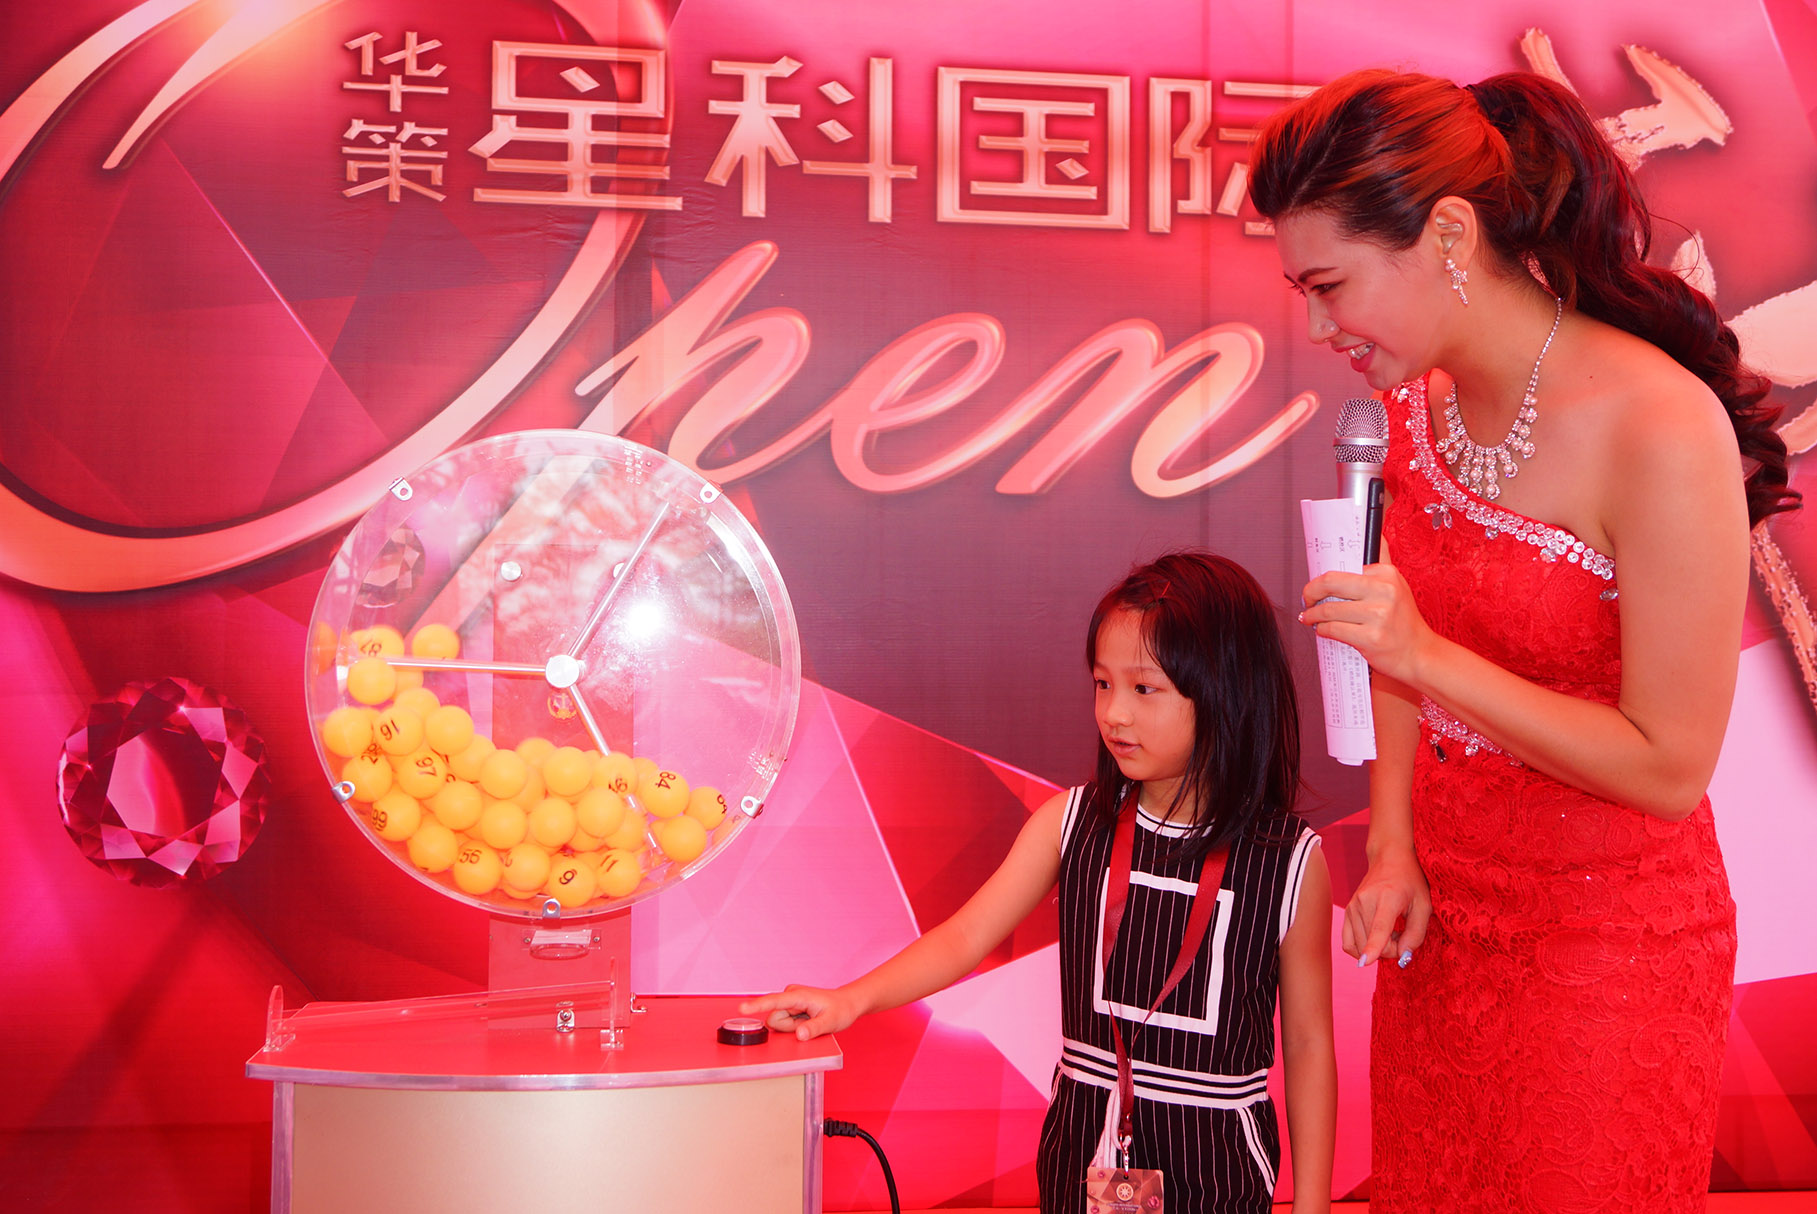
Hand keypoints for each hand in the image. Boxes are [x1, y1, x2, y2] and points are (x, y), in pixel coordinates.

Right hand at [739, 984, 863, 1040]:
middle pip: (774, 1020)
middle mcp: (789, 995)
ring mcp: (788, 1001)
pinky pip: (783, 1023)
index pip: (774, 1001)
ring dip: (792, 1027)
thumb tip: (799, 1034)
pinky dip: (793, 1025)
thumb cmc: (841, 1010)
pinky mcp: (788, 1007)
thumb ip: (814, 1028)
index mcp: (798, 995)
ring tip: (809, 1021)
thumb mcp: (831, 1022)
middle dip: (788, 1028)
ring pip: (778, 1023)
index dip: (757, 1005)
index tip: (742, 1008)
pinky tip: (806, 1020)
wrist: (846, 1004)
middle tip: (809, 1023)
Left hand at [1299, 562, 1434, 686]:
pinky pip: (1333, 630)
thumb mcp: (1397, 586)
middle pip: (1330, 583)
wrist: (1420, 654)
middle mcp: (1384, 591)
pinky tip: (1321, 630)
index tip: (1316, 585)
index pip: (1343, 568)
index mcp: (1387, 574)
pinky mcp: (1370, 638)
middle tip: (1307, 599)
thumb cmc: (1404, 622)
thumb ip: (1383, 562)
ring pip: (1328, 610)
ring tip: (1309, 617)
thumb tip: (1377, 535)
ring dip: (1312, 615)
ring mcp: (1378, 615)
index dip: (1323, 578)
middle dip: (1310, 592)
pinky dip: (1321, 630)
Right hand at [1342, 843, 1430, 967]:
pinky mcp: (1347, 912)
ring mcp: (1352, 906)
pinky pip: (1348, 943)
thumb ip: (1416, 934)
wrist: (1389, 858)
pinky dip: (1361, 948)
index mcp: (1388, 897)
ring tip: (1391, 933)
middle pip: (1371, 943)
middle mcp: (1365, 901)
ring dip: (1378, 949)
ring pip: (1360, 946)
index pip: (1379, 927)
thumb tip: (1402, 957)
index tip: (1366, 962)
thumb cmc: (1410, 881)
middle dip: (1390, 951)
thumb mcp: (1424, 905)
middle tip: (1402, 936)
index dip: (1374, 946)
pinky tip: (1376, 938)